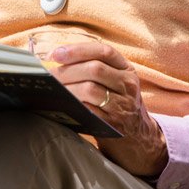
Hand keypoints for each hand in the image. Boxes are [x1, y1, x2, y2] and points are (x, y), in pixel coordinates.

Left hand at [50, 42, 167, 176]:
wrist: (139, 138)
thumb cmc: (118, 104)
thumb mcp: (116, 83)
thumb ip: (95, 69)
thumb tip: (57, 60)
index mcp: (126, 69)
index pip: (103, 51)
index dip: (78, 50)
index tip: (57, 53)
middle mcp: (128, 84)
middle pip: (94, 69)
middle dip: (67, 70)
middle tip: (48, 75)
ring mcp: (123, 105)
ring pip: (90, 89)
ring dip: (67, 88)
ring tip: (52, 90)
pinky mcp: (114, 125)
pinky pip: (89, 111)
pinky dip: (73, 105)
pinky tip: (62, 104)